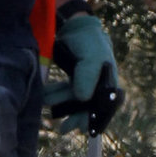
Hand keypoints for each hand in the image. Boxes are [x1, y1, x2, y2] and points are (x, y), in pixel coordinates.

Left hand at [44, 11, 122, 134]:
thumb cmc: (89, 42)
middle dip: (75, 118)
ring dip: (61, 105)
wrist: (76, 27)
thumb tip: (83, 99)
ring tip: (46, 101)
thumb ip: (87, 76)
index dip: (93, 120)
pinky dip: (56, 96)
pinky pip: (65, 93)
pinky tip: (46, 97)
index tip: (82, 129)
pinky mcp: (74, 79)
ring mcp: (86, 83)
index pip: (104, 109)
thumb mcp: (91, 57)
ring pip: (74, 102)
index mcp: (109, 84)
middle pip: (88, 109)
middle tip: (63, 128)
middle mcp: (99, 87)